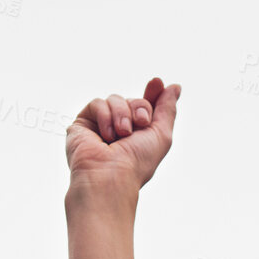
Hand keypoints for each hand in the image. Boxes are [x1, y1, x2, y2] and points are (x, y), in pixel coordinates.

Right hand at [65, 76, 181, 190]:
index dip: (152, 94)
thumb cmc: (137, 162)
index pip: (145, 107)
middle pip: (133, 100)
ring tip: (121, 135)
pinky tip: (106, 136)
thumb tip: (175, 86)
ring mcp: (101, 126)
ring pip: (115, 99)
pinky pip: (97, 103)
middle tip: (141, 124)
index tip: (157, 82)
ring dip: (122, 115)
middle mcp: (120, 130)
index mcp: (139, 136)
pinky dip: (105, 116)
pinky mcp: (83, 124)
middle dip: (140, 108)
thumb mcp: (161, 135)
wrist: (110, 175)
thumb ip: (167, 110)